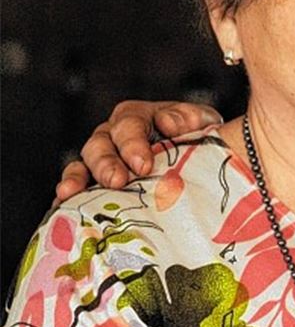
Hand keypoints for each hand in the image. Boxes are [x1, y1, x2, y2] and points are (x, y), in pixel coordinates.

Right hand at [55, 100, 222, 199]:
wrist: (200, 159)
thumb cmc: (198, 137)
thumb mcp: (200, 123)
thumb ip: (188, 118)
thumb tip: (168, 123)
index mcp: (138, 116)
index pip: (129, 124)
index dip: (133, 144)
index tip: (144, 165)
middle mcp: (113, 135)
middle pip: (100, 144)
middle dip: (106, 164)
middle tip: (117, 182)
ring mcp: (101, 159)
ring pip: (82, 164)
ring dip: (77, 178)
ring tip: (72, 194)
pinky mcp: (95, 183)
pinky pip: (77, 187)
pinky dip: (69, 197)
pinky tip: (62, 209)